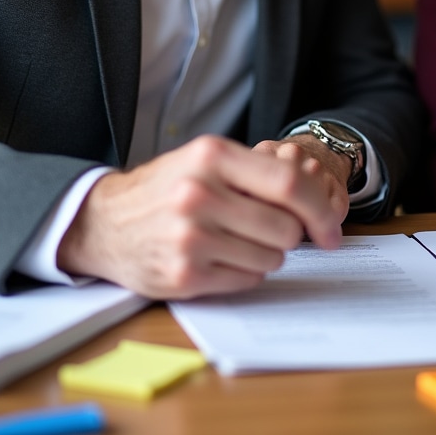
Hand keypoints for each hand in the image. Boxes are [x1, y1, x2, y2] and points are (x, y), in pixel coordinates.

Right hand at [57, 134, 344, 299]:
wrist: (104, 221)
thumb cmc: (168, 187)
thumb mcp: (207, 160)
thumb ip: (257, 173)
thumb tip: (315, 201)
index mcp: (212, 156)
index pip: (289, 183)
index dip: (320, 209)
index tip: (331, 228)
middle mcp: (200, 195)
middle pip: (286, 227)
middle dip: (289, 233)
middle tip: (268, 227)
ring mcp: (190, 237)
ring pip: (272, 257)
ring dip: (266, 252)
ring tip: (234, 238)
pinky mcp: (184, 275)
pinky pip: (247, 278)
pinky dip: (244, 270)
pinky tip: (218, 256)